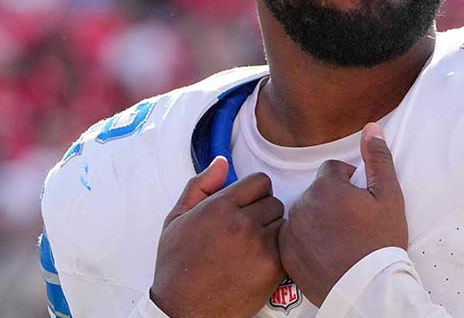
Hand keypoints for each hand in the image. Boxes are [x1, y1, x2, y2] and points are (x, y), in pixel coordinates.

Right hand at [150, 157, 285, 317]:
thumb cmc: (177, 265)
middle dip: (262, 211)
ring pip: (283, 222)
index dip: (253, 192)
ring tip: (251, 245)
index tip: (245, 205)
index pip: (260, 181)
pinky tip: (258, 260)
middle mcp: (242, 224)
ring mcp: (260, 246)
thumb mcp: (177, 218)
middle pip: (274, 201)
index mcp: (219, 207)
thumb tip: (221, 161)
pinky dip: (277, 251)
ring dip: (271, 230)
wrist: (183, 309)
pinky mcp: (272, 268)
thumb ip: (200, 185)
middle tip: (245, 229)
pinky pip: (286, 246)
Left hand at [279, 122, 407, 305]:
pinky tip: (324, 252)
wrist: (368, 288)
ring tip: (338, 240)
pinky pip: (292, 236)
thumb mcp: (389, 197)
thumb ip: (378, 158)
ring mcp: (290, 230)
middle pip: (316, 191)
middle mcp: (301, 204)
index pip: (332, 170)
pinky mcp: (285, 253)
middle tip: (351, 224)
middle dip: (331, 201)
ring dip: (317, 219)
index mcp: (325, 187)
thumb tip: (372, 127)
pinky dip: (304, 240)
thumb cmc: (381, 243)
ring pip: (303, 212)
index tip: (360, 203)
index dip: (349, 184)